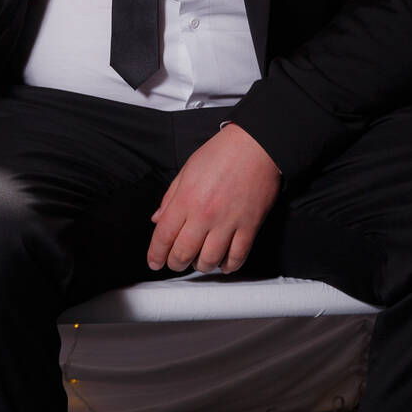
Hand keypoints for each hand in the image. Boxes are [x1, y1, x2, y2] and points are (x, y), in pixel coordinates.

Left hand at [148, 123, 281, 273]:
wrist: (257, 145)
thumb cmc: (222, 153)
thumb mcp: (187, 170)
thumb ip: (170, 198)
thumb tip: (157, 219)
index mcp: (186, 199)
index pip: (163, 236)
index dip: (156, 254)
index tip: (155, 262)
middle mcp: (205, 215)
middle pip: (183, 253)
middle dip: (175, 263)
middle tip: (175, 262)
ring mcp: (228, 223)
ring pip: (209, 260)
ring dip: (201, 266)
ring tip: (200, 261)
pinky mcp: (249, 227)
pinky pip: (237, 257)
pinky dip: (228, 265)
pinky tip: (223, 262)